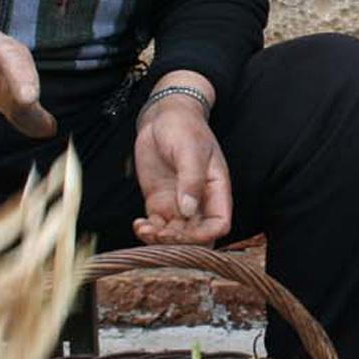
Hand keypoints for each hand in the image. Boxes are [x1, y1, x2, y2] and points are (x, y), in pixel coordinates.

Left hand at [131, 75, 231, 244]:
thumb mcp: (189, 149)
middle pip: (198, 236)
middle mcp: (200, 201)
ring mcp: (179, 204)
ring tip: (144, 229)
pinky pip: (158, 226)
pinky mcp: (160, 203)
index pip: (219, 224)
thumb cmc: (183, 127)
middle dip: (180, 241)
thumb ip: (191, 180)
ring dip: (160, 239)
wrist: (162, 116)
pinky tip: (139, 225)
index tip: (183, 231)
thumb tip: (189, 210)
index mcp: (216, 189)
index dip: (205, 235)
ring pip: (176, 235)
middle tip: (160, 233)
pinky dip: (148, 231)